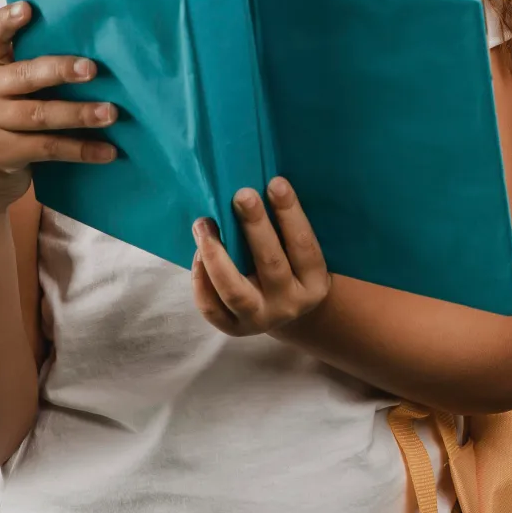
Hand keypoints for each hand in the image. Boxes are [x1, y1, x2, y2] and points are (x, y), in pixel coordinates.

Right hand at [0, 2, 115, 214]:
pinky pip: (48, 148)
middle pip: (25, 75)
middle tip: (93, 69)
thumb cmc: (8, 123)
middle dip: (60, 70)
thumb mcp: (12, 92)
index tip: (28, 7)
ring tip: (111, 113)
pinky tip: (108, 151)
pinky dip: (81, 150)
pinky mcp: (1, 152)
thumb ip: (37, 72)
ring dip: (80, 114)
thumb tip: (100, 53)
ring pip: (41, 115)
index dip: (8, 21)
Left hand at [191, 178, 330, 337]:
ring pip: (235, 290)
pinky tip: (198, 253)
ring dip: (216, 255)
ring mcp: (260, 319)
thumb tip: (263, 184)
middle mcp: (289, 303)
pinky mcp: (233, 329)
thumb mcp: (301, 253)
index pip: (303, 245)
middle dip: (255, 226)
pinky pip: (211, 308)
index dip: (290, 213)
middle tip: (242, 195)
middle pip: (271, 263)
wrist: (285, 310)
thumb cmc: (291, 265)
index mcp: (313, 282)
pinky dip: (201, 280)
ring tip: (204, 224)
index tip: (276, 183)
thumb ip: (288, 228)